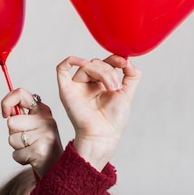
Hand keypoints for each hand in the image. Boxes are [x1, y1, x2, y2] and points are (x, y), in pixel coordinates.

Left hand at [1, 88, 62, 177]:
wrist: (57, 166)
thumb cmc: (41, 144)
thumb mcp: (35, 124)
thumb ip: (22, 114)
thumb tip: (7, 109)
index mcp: (43, 110)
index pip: (20, 93)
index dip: (6, 102)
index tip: (5, 113)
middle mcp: (46, 119)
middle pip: (11, 122)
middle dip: (13, 133)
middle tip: (27, 139)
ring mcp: (45, 134)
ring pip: (12, 139)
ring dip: (17, 147)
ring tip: (31, 148)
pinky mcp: (40, 150)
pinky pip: (15, 154)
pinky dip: (20, 158)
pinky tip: (32, 157)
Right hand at [56, 55, 141, 170]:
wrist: (104, 136)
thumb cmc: (114, 120)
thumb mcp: (128, 93)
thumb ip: (132, 75)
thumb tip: (128, 59)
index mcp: (101, 83)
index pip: (105, 62)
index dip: (114, 59)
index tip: (124, 63)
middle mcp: (88, 83)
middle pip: (96, 63)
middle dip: (110, 71)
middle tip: (116, 87)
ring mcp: (77, 86)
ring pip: (86, 65)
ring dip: (102, 72)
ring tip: (111, 88)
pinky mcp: (66, 90)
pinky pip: (61, 69)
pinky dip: (71, 61)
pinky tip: (83, 63)